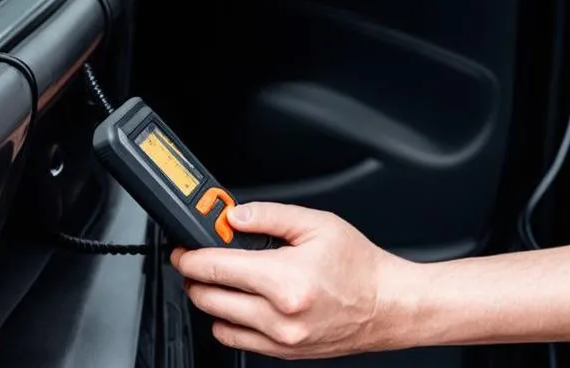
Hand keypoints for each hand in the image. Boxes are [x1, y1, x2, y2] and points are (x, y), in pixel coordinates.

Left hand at [170, 202, 416, 358]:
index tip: (183, 250)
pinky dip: (228, 322)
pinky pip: (237, 342)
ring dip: (211, 299)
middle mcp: (279, 316)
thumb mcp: (317, 224)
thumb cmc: (359, 265)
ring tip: (220, 278)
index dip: (191, 257)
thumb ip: (271, 216)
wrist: (386, 304)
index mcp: (285, 280)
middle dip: (195, 277)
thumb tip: (235, 216)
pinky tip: (239, 302)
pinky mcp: (284, 354)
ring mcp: (280, 340)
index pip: (218, 268)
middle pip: (211, 297)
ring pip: (219, 322)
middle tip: (196, 260)